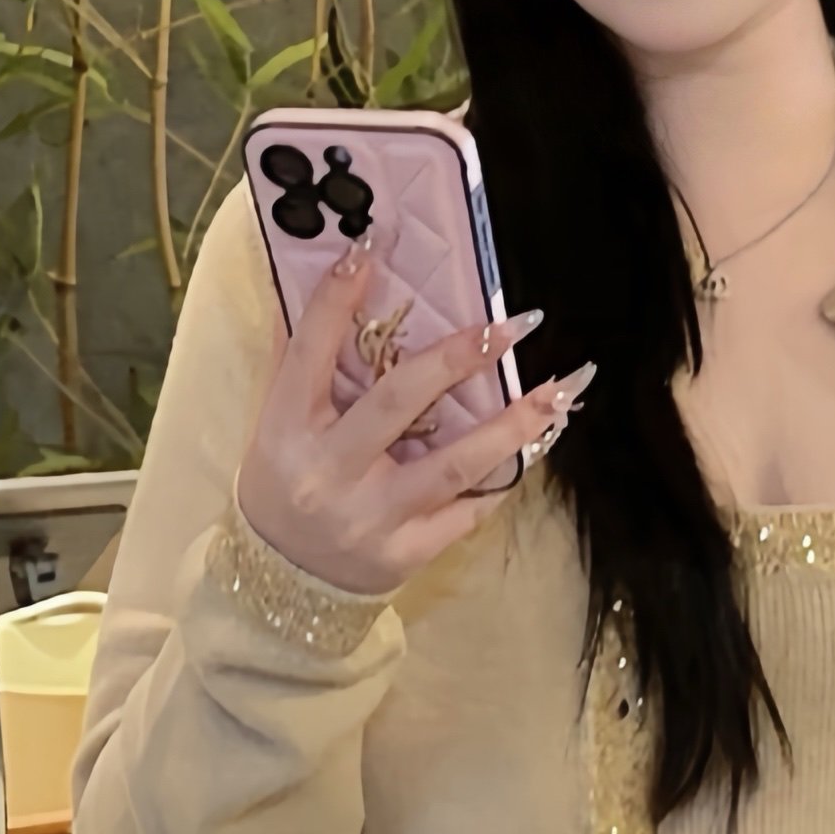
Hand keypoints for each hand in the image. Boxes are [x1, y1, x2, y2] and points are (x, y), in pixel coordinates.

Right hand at [239, 244, 592, 598]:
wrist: (279, 587)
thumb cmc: (281, 488)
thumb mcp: (273, 426)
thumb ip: (295, 362)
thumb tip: (318, 280)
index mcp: (285, 430)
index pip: (310, 352)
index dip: (337, 299)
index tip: (370, 246)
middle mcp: (328, 472)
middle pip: (398, 402)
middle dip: (458, 358)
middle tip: (510, 323)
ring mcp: (371, 517)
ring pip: (453, 463)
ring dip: (512, 424)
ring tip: (560, 389)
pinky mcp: (406, 552)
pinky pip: (466, 509)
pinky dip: (502, 477)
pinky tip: (539, 444)